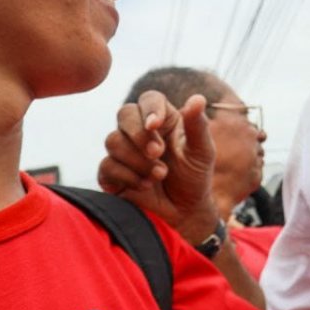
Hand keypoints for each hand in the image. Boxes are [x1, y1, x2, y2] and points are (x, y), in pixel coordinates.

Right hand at [98, 91, 220, 242]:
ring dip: (137, 160)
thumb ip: (197, 125)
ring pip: (113, 140)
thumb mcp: (202, 151)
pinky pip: (107, 166)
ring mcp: (123, 152)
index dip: (149, 108)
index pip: (149, 99)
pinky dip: (128, 176)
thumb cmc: (195, 176)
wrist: (185, 211)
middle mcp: (139, 131)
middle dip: (139, 134)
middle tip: (158, 153)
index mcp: (163, 120)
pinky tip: (146, 185)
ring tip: (160, 175)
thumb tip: (198, 99)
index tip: (156, 125)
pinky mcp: (111, 174)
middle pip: (124, 114)